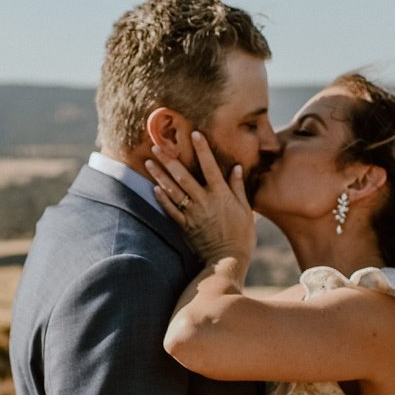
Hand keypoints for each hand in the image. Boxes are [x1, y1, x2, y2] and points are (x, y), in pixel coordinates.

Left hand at [147, 132, 256, 268]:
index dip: (202, 149)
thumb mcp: (245, 210)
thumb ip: (238, 188)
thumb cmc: (242, 236)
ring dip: (160, 175)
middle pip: (184, 176)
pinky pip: (170, 210)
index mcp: (221, 195)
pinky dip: (162, 198)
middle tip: (157, 145)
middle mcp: (204, 201)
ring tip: (148, 161)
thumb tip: (236, 167)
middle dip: (170, 159)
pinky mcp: (184, 226)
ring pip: (173, 190)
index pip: (210, 167)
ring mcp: (192, 214)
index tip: (194, 133)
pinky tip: (153, 187)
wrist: (227, 260)